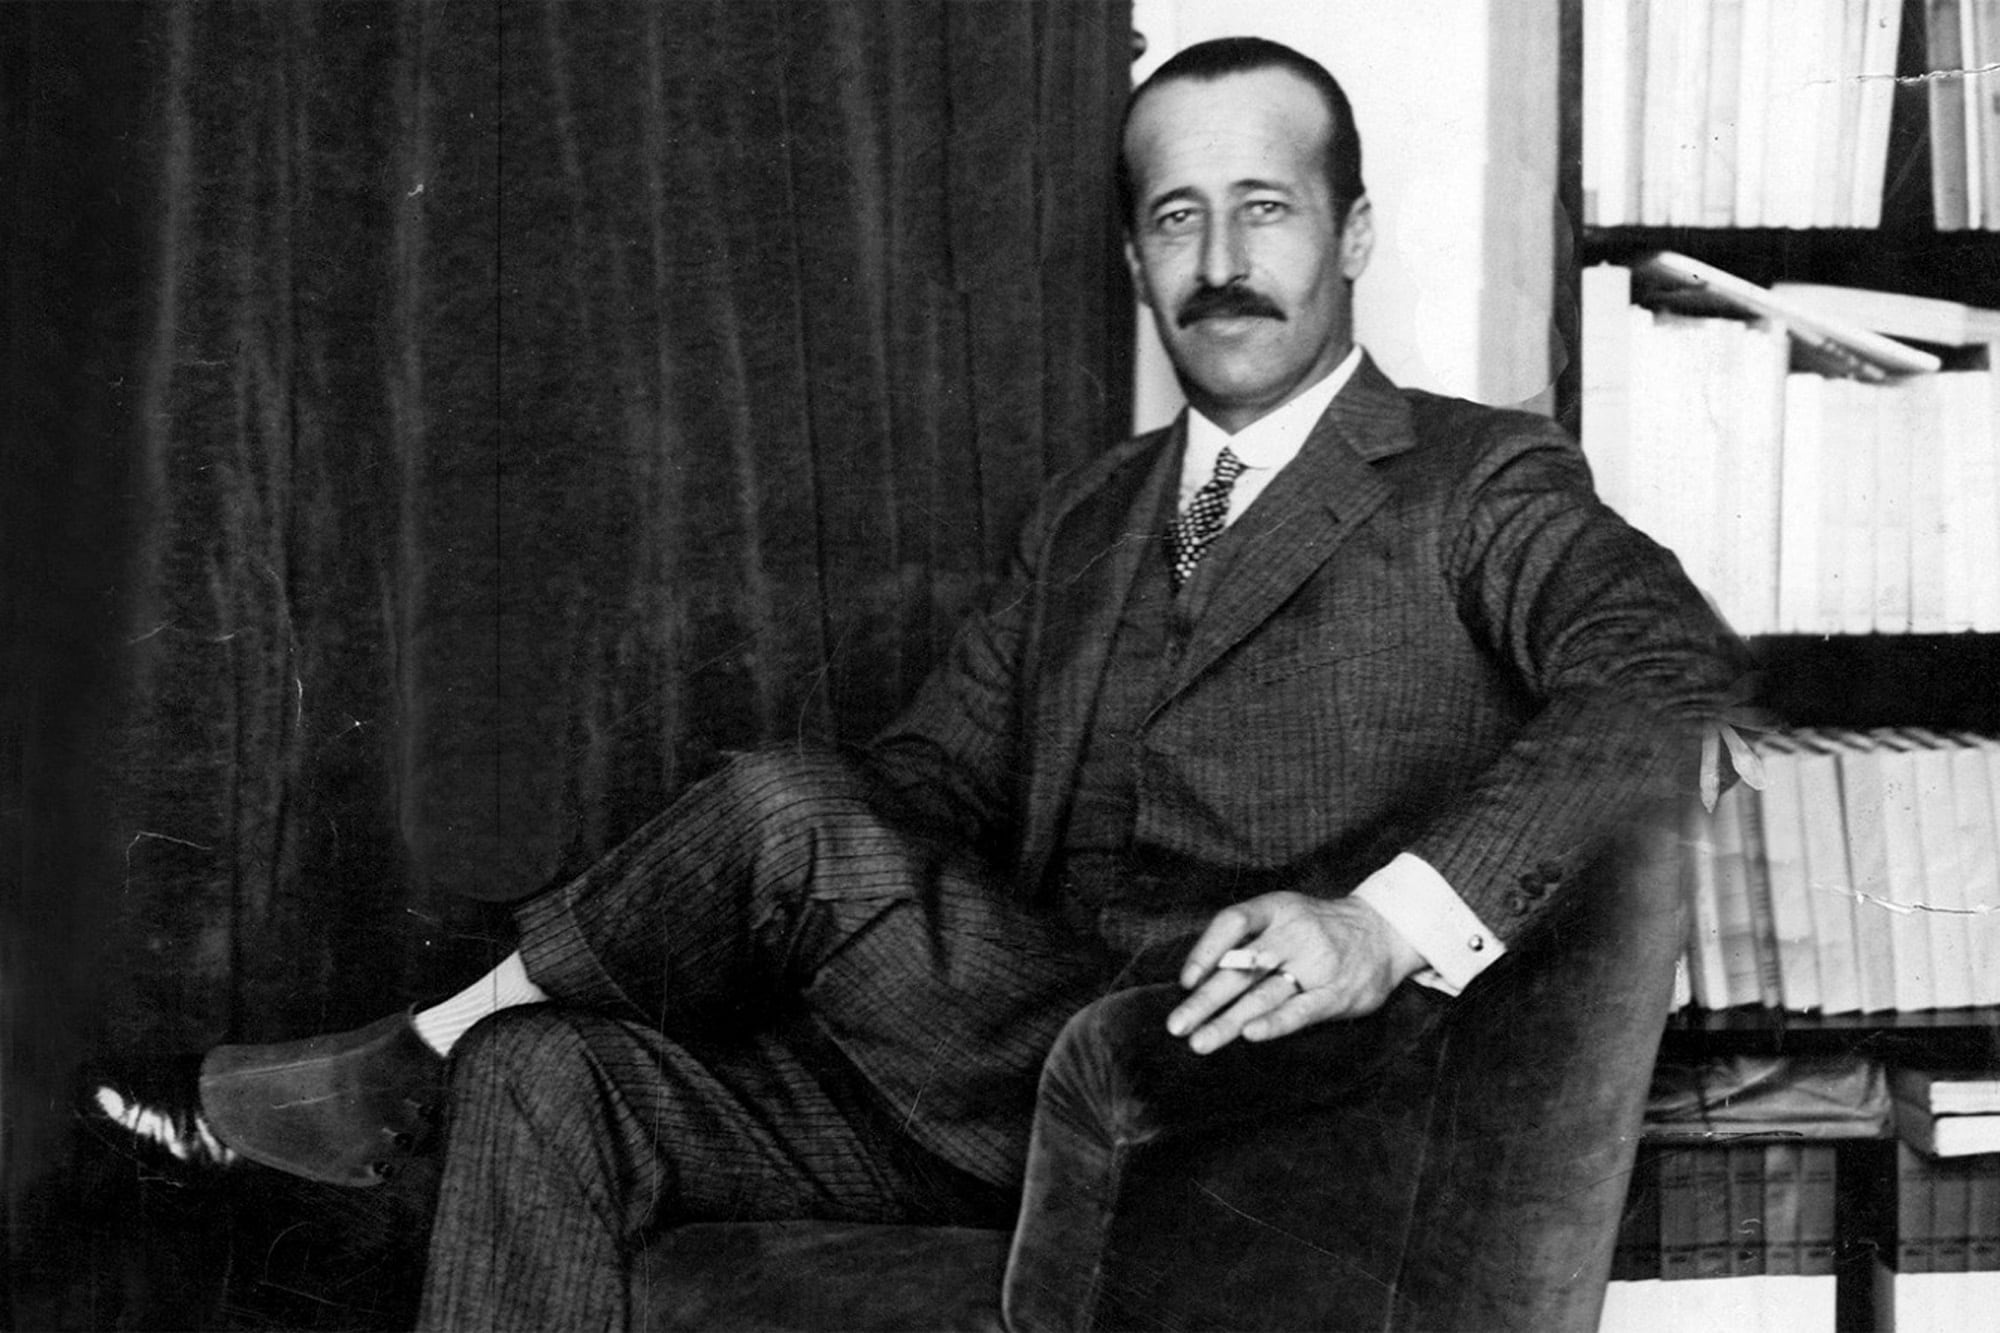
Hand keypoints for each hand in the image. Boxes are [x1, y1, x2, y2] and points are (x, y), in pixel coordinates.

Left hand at [1165, 892, 1425, 1054]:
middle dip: (1205, 1000)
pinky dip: (1274, 1023)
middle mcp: (1293, 934)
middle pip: (1241, 969)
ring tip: (1200, 1042)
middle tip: (1176, 1025)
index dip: (1205, 950)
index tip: (1186, 980)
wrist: (1383, 931)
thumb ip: (1248, 936)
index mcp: (1276, 909)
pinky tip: (1251, 1034)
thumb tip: (1199, 974)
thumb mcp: (1284, 913)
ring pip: (1263, 995)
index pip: (1233, 922)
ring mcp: (1315, 964)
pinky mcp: (1335, 993)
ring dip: (1228, 1021)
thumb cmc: (1318, 927)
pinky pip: (1300, 1010)